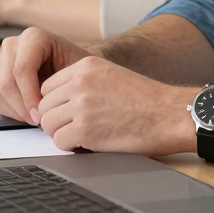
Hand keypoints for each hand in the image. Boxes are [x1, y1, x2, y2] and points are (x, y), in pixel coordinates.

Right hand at [0, 27, 90, 124]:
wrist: (69, 60)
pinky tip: (26, 113)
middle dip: (22, 107)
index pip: (22, 69)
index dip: (29, 96)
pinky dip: (10, 110)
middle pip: (7, 82)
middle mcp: (13, 44)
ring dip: (16, 111)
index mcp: (34, 37)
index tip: (40, 114)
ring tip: (35, 117)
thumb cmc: (74, 64)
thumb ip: (62, 82)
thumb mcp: (75, 68)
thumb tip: (46, 105)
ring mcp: (2, 58)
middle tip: (37, 120)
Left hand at [37, 57, 193, 155]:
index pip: (47, 87)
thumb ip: (84, 82)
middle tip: (77, 127)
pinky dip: (73, 147)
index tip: (71, 113)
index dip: (57, 104)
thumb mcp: (112, 75)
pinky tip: (92, 142)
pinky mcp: (85, 129)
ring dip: (63, 134)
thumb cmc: (145, 99)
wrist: (169, 113)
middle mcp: (81, 82)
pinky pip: (60, 142)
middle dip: (57, 120)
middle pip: (44, 107)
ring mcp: (82, 105)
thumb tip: (57, 101)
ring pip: (48, 125)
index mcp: (87, 65)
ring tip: (86, 134)